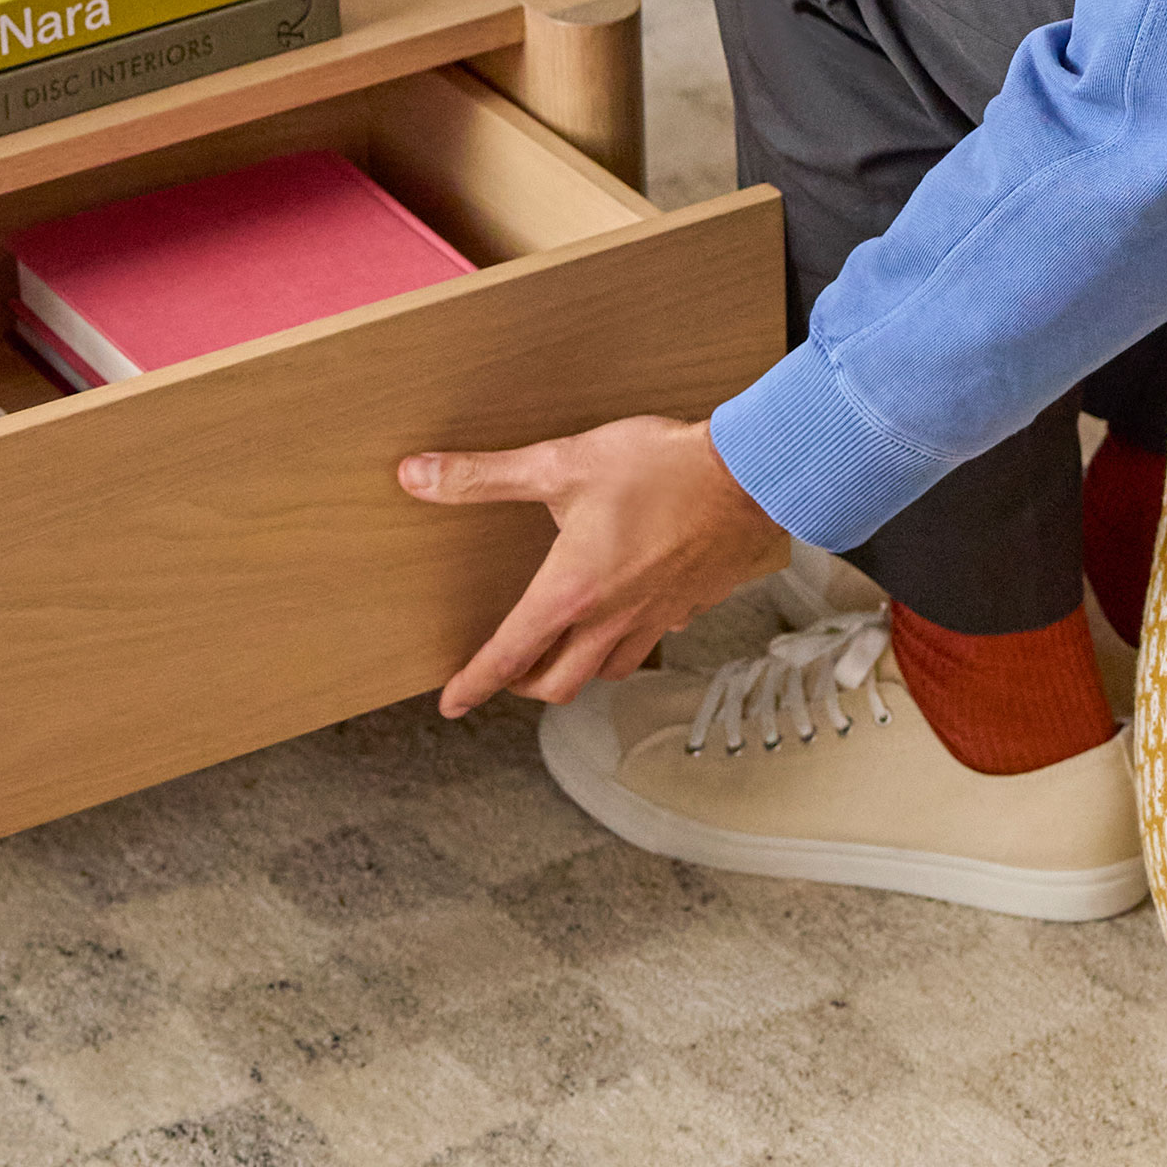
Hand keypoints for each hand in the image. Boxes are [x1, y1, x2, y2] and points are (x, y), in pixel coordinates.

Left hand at [397, 415, 791, 714]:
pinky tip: (628, 614)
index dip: (473, 684)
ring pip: (608, 671)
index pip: (509, 654)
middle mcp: (612, 618)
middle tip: (508, 672)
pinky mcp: (690, 606)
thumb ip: (483, 476)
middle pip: (559, 683)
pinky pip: (652, 641)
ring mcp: (656, 617)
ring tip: (564, 650)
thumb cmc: (659, 466)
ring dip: (577, 670)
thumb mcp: (560, 463)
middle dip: (524, 685)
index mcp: (572, 590)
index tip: (451, 703)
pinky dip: (627, 641)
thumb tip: (415, 476)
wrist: (751, 473)